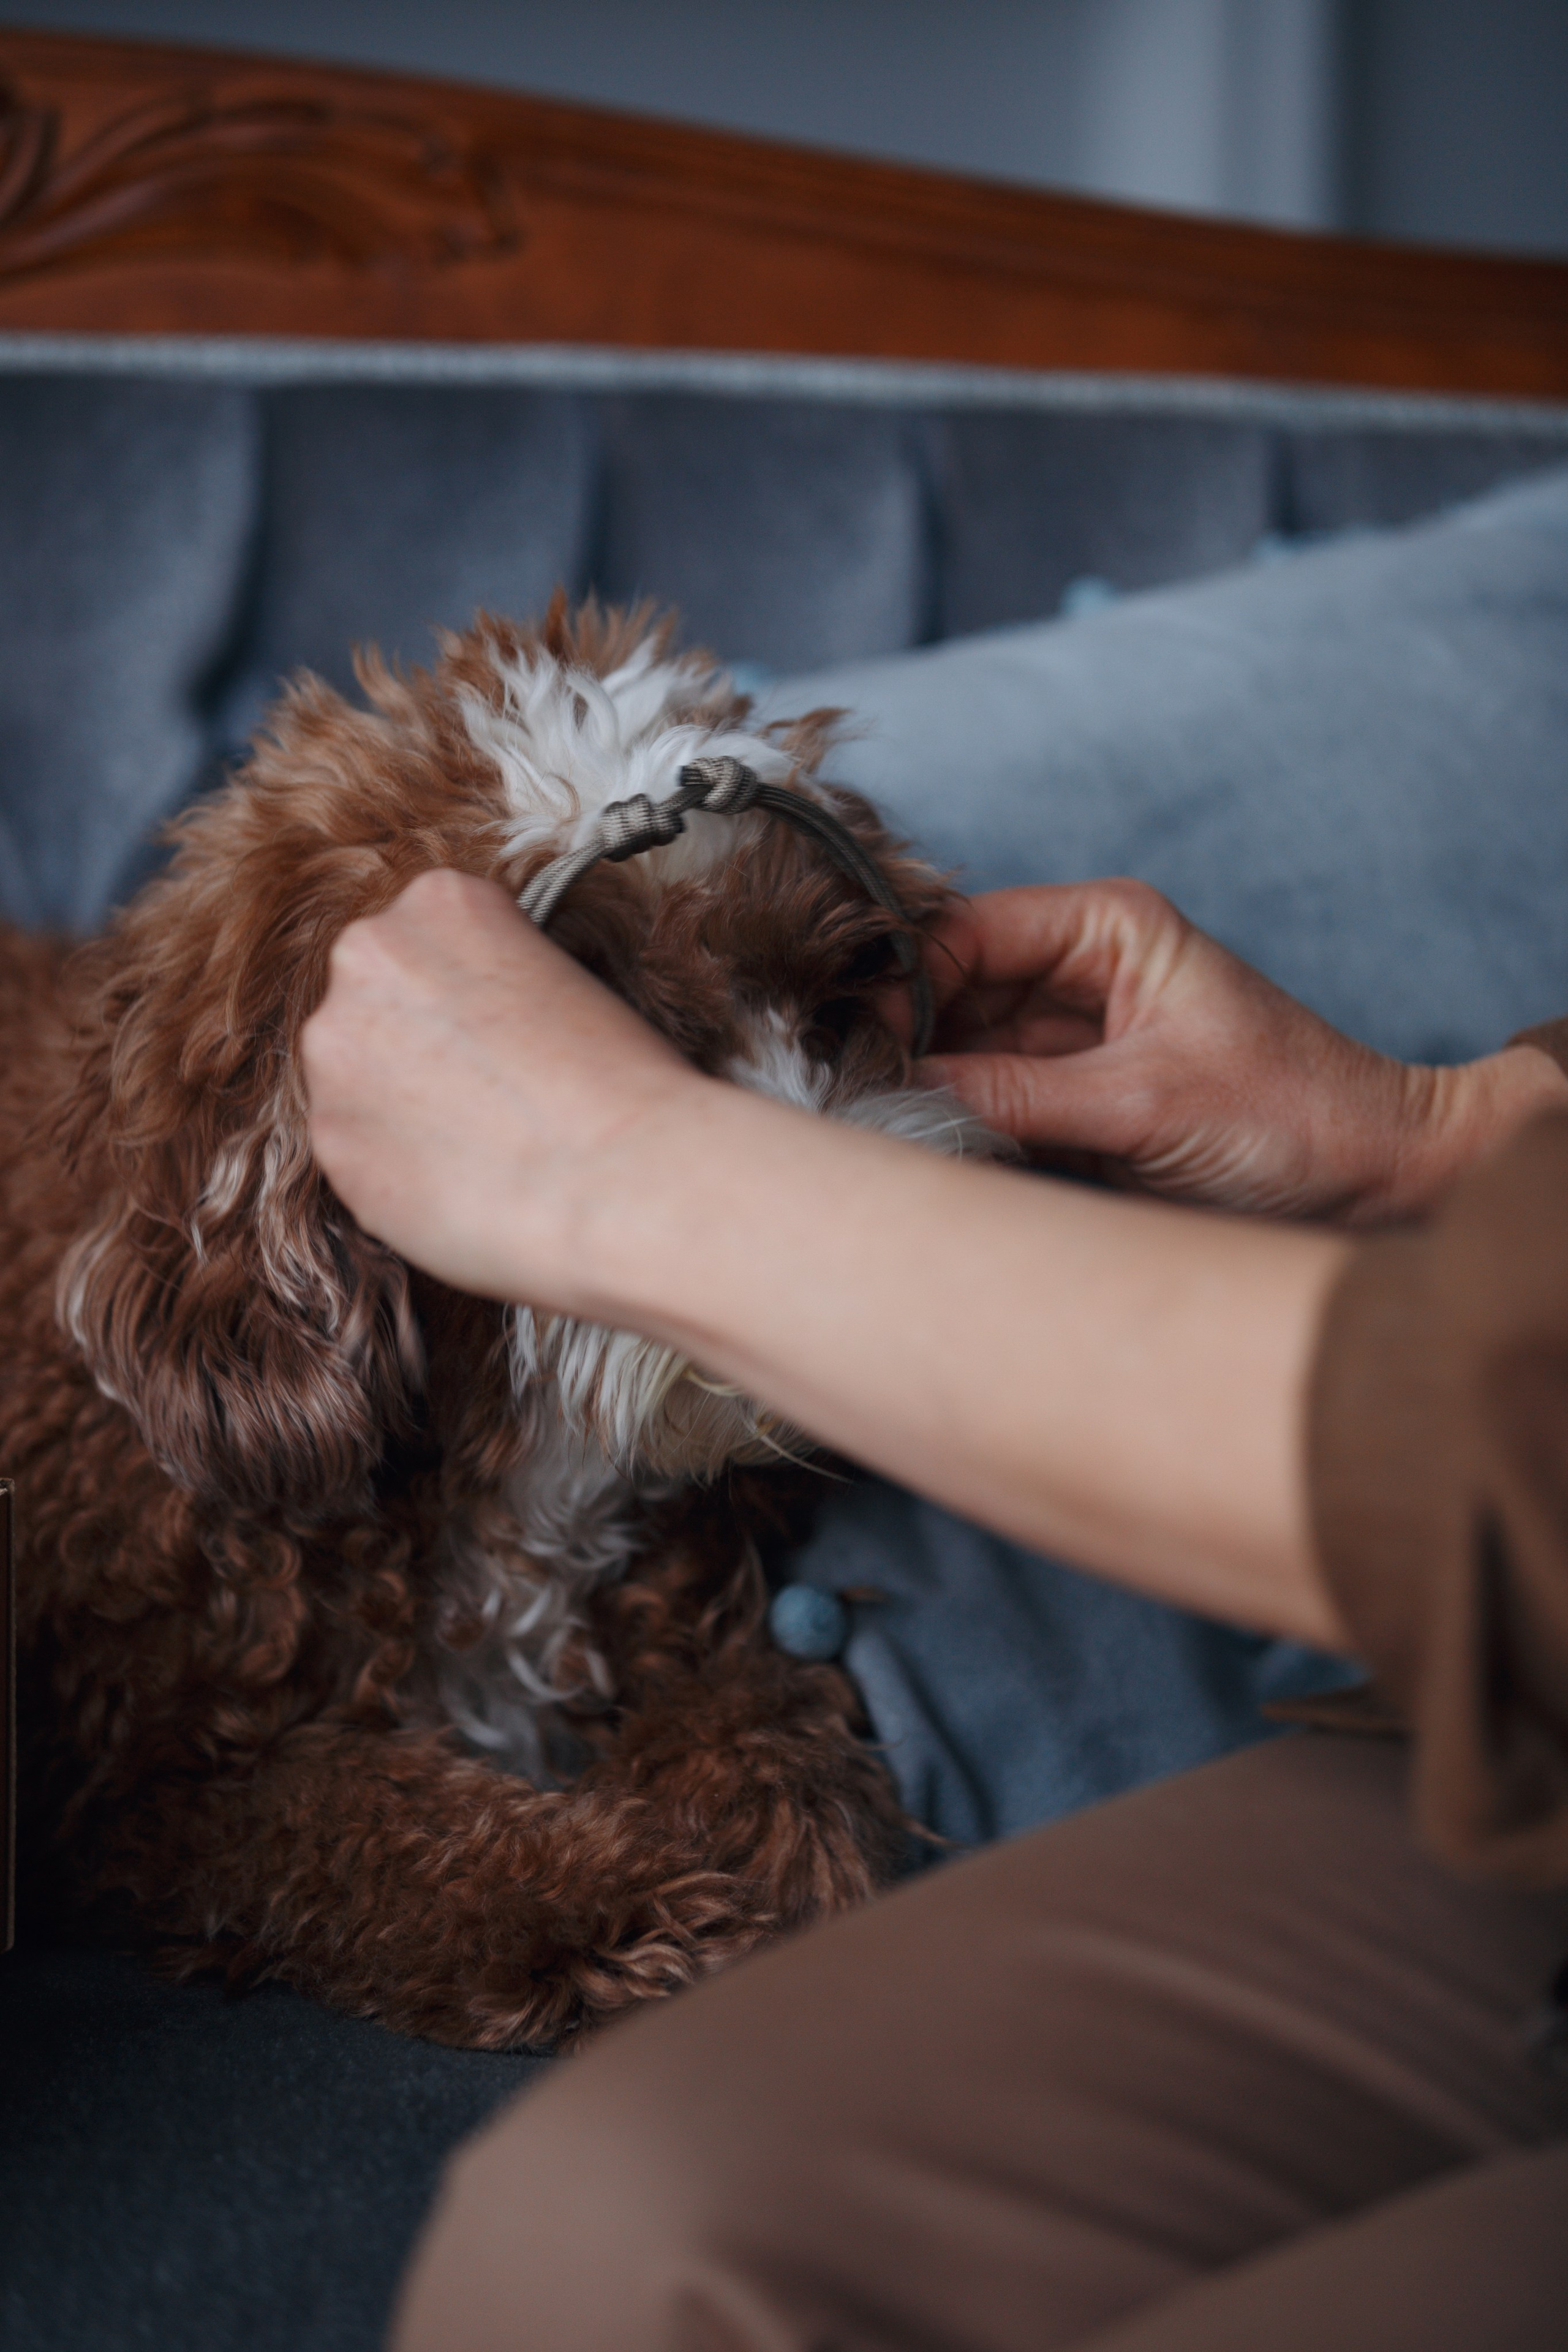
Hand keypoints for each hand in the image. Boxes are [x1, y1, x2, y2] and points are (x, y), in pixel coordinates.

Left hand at [302, 869, 702, 1305]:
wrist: (618, 1186)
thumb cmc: (623, 1087)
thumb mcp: (571, 978)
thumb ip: (493, 978)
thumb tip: (472, 1018)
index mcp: (440, 902)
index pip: (430, 933)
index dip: (467, 988)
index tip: (496, 1025)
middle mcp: (367, 959)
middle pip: (376, 997)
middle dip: (417, 1041)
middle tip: (485, 1089)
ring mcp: (335, 1051)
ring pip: (355, 1074)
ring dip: (399, 1103)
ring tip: (476, 1143)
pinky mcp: (328, 1138)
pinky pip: (354, 1146)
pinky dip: (395, 1166)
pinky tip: (458, 1180)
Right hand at [918, 881, 1566, 1222]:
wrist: (1376, 1185)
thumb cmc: (1292, 1118)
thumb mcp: (1143, 1104)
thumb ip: (1012, 1095)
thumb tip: (893, 1089)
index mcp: (1105, 928)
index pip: (963, 931)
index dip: (901, 981)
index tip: (854, 1041)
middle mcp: (1077, 973)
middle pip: (944, 991)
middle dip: (896, 1039)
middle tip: (844, 1094)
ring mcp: (1068, 1041)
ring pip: (952, 1052)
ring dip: (915, 1088)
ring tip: (872, 1128)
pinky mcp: (1069, 1103)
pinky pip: (982, 1104)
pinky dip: (949, 1128)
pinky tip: (915, 1151)